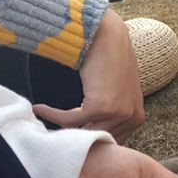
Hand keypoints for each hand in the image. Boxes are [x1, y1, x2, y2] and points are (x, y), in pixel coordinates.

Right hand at [34, 9, 144, 142]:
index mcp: (137, 118)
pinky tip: (40, 108)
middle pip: (97, 138)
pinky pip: (71, 119)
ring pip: (83, 131)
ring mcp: (118, 114)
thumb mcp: (116, 93)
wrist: (106, 38)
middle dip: (74, 137)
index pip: (110, 140)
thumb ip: (108, 114)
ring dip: (61, 128)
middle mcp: (132, 118)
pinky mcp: (101, 108)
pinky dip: (53, 114)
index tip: (68, 137)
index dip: (88, 139)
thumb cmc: (109, 61)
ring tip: (44, 124)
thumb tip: (88, 132)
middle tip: (52, 134)